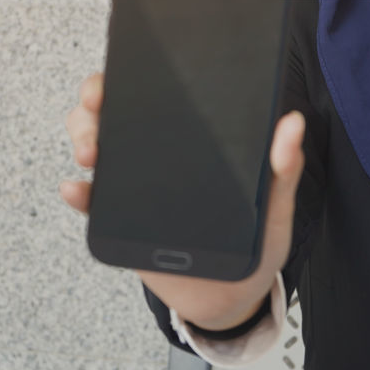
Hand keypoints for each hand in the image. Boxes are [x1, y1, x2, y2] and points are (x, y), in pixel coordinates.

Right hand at [60, 72, 305, 329]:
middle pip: (118, 113)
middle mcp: (162, 156)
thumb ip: (283, 167)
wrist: (232, 297)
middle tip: (99, 108)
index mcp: (199, 141)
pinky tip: (77, 188)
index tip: (126, 72)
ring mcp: (138, 186)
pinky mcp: (122, 221)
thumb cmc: (256, 243)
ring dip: (84, 137)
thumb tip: (292, 122)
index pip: (163, 95)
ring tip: (92, 151)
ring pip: (98, 147)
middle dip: (97, 101)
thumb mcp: (275, 204)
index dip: (137, 76)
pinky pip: (93, 202)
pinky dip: (79, 193)